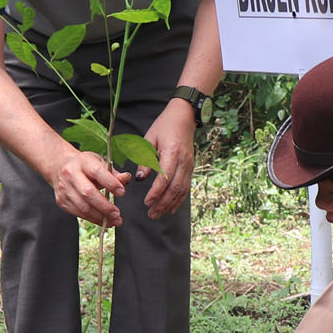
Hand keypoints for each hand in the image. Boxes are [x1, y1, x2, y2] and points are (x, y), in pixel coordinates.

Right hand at [50, 147, 126, 226]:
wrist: (61, 167)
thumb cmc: (85, 166)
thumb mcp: (100, 164)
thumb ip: (114, 173)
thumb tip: (126, 179)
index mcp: (82, 161)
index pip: (97, 172)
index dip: (110, 183)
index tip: (121, 192)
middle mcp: (70, 174)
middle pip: (88, 193)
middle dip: (105, 206)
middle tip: (117, 214)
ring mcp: (64, 188)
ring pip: (83, 207)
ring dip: (100, 217)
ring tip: (113, 220)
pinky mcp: (62, 201)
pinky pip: (79, 213)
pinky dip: (93, 219)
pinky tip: (103, 220)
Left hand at [139, 104, 196, 218]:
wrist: (184, 117)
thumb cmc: (164, 126)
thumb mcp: (149, 138)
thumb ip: (145, 159)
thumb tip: (141, 178)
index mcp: (172, 152)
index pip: (165, 177)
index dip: (156, 192)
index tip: (147, 202)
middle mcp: (183, 161)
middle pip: (175, 188)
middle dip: (163, 203)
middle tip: (151, 214)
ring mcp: (189, 165)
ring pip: (181, 190)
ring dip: (170, 204)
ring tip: (158, 214)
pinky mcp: (191, 168)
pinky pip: (186, 187)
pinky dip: (179, 199)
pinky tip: (171, 208)